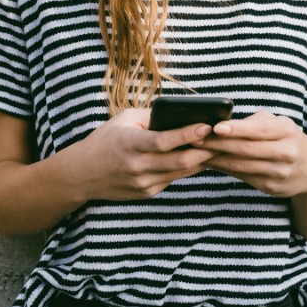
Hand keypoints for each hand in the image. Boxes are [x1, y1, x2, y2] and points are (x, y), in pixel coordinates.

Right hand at [66, 108, 216, 200]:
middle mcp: (138, 166)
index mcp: (130, 143)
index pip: (164, 140)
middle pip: (180, 160)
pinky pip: (173, 179)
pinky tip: (197, 159)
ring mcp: (143, 182)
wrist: (82, 174)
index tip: (207, 126)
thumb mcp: (123, 120)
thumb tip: (178, 114)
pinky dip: (186, 168)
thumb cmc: (104, 140)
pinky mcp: (147, 192)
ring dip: (201, 161)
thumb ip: (150, 117)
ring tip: (217, 148)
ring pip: (181, 171)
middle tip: (223, 139)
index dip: (188, 134)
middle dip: (206, 150)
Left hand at [195, 112, 306, 197]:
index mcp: (287, 131)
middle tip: (194, 138)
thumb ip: (254, 121)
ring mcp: (279, 173)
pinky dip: (223, 168)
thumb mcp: (279, 123)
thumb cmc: (287, 138)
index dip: (236, 129)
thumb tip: (222, 124)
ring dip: (215, 158)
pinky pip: (241, 177)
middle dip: (217, 144)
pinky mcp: (271, 188)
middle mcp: (285, 153)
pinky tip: (209, 161)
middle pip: (245, 149)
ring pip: (240, 165)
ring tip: (196, 149)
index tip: (215, 127)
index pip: (259, 130)